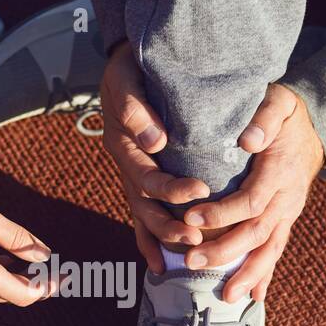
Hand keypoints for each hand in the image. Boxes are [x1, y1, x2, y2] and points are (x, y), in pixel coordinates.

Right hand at [101, 40, 207, 273]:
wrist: (125, 60)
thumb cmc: (129, 66)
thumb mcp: (126, 78)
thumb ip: (137, 109)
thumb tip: (157, 143)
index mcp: (124, 145)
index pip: (149, 176)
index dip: (173, 189)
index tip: (202, 190)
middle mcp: (126, 164)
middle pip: (145, 206)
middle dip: (170, 225)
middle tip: (197, 237)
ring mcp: (131, 173)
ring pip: (144, 215)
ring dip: (164, 237)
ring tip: (191, 248)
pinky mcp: (138, 176)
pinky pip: (141, 214)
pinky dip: (148, 240)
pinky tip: (159, 264)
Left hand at [184, 84, 324, 302]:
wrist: (313, 123)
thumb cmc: (283, 111)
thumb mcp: (276, 102)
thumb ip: (264, 118)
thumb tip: (248, 140)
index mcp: (280, 171)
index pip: (251, 200)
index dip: (222, 213)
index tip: (190, 217)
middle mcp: (287, 197)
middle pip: (257, 232)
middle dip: (225, 251)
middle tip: (192, 262)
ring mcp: (288, 212)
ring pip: (270, 248)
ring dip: (248, 273)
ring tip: (227, 296)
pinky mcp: (285, 219)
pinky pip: (275, 249)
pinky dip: (264, 274)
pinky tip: (252, 296)